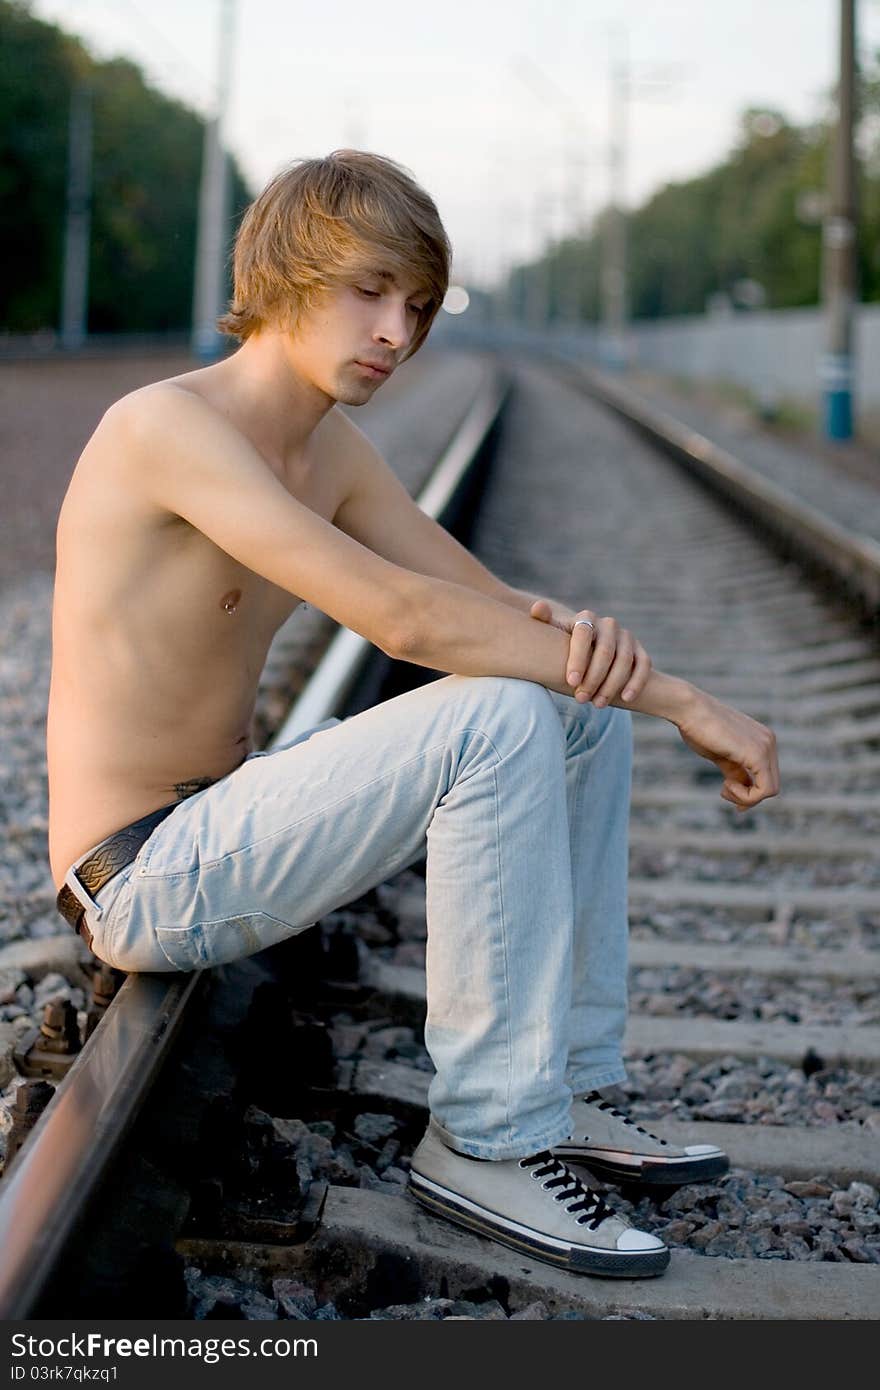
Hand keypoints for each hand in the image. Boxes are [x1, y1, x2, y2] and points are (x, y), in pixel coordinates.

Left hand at [530, 599, 651, 706]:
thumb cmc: (564, 647)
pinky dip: (636, 682)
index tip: (571, 681)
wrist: (588, 654)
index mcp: (585, 618)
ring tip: (598, 704)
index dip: (578, 658)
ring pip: (624, 660)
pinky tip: (626, 698)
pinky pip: (643, 665)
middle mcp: (608, 625)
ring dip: (612, 685)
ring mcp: (626, 637)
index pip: (583, 633)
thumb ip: (546, 622)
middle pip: (605, 651)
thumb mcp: (554, 635)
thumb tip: (537, 608)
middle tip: (581, 699)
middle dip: (593, 678)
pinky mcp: (640, 651)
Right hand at [676, 688, 779, 809]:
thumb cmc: (699, 728)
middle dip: (746, 796)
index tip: (725, 789)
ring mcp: (766, 747)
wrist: (689, 709)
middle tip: (723, 791)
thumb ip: (735, 769)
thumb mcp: (721, 754)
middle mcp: (769, 742)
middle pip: (771, 785)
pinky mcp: (758, 754)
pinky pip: (764, 789)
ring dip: (744, 797)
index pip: (766, 776)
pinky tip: (726, 785)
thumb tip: (742, 787)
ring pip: (770, 790)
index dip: (748, 792)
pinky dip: (745, 796)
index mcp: (762, 740)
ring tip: (724, 787)